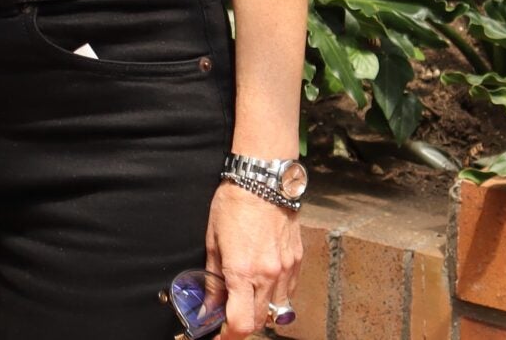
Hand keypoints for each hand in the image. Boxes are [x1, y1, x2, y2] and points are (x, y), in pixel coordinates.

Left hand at [203, 183, 301, 336]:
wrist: (263, 181)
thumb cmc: (233, 205)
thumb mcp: (213, 242)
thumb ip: (213, 280)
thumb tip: (208, 307)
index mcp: (242, 272)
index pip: (240, 323)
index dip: (227, 336)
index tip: (217, 335)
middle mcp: (268, 275)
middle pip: (258, 322)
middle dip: (242, 325)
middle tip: (227, 317)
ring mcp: (286, 269)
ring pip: (277, 310)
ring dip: (259, 312)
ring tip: (245, 299)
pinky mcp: (297, 261)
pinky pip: (288, 293)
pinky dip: (276, 297)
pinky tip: (262, 284)